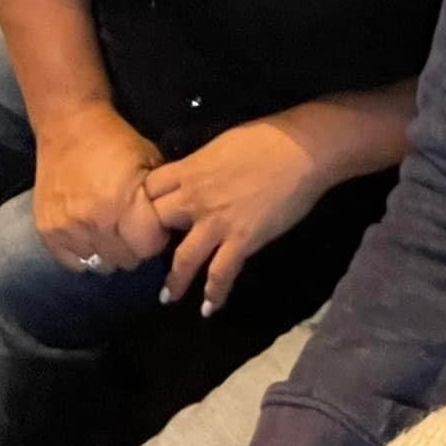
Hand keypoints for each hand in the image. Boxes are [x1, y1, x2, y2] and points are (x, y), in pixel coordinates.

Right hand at [33, 103, 168, 272]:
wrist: (69, 126)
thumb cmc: (115, 140)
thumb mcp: (150, 160)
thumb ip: (159, 197)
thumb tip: (172, 224)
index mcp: (122, 203)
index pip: (148, 247)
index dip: (157, 238)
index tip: (156, 226)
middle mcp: (93, 222)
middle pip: (125, 260)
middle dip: (135, 247)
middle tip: (134, 229)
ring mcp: (67, 230)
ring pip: (100, 264)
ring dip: (111, 252)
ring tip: (113, 231)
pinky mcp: (47, 233)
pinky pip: (74, 263)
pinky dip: (86, 254)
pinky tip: (92, 235)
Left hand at [145, 114, 327, 313]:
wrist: (302, 148)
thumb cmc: (268, 136)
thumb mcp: (222, 143)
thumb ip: (201, 164)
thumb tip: (193, 174)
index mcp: (191, 169)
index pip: (149, 190)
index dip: (142, 203)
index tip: (142, 215)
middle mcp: (195, 198)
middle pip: (156, 226)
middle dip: (149, 242)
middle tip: (149, 258)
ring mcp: (217, 223)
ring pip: (183, 259)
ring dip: (174, 281)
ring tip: (168, 297)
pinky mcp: (242, 240)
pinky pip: (221, 273)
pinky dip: (215, 293)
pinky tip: (210, 308)